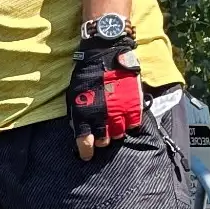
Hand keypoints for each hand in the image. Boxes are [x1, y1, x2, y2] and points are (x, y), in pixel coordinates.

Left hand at [67, 37, 142, 160]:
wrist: (106, 53)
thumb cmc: (86, 72)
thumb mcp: (75, 93)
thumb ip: (77, 113)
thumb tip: (78, 129)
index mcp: (84, 113)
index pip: (85, 141)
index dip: (85, 152)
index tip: (86, 156)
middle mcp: (103, 116)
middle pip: (103, 141)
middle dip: (101, 139)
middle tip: (100, 134)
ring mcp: (120, 111)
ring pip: (119, 134)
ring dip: (115, 132)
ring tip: (113, 124)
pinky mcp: (134, 104)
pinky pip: (134, 124)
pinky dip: (129, 123)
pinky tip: (125, 117)